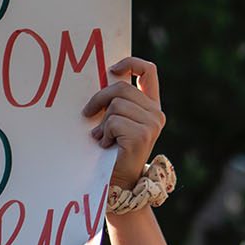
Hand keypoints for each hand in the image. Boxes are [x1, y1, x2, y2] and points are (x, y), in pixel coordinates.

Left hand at [82, 56, 165, 189]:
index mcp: (152, 105)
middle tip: (88, 113)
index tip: (112, 69)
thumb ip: (118, 102)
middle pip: (121, 87)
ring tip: (103, 137)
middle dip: (99, 98)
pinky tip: (107, 145)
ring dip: (102, 122)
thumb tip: (100, 81)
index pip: (148, 71)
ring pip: (115, 105)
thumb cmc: (114, 149)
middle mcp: (156, 113)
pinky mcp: (142, 135)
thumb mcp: (119, 121)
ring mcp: (151, 124)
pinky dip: (104, 134)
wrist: (121, 181)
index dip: (130, 62)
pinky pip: (113, 122)